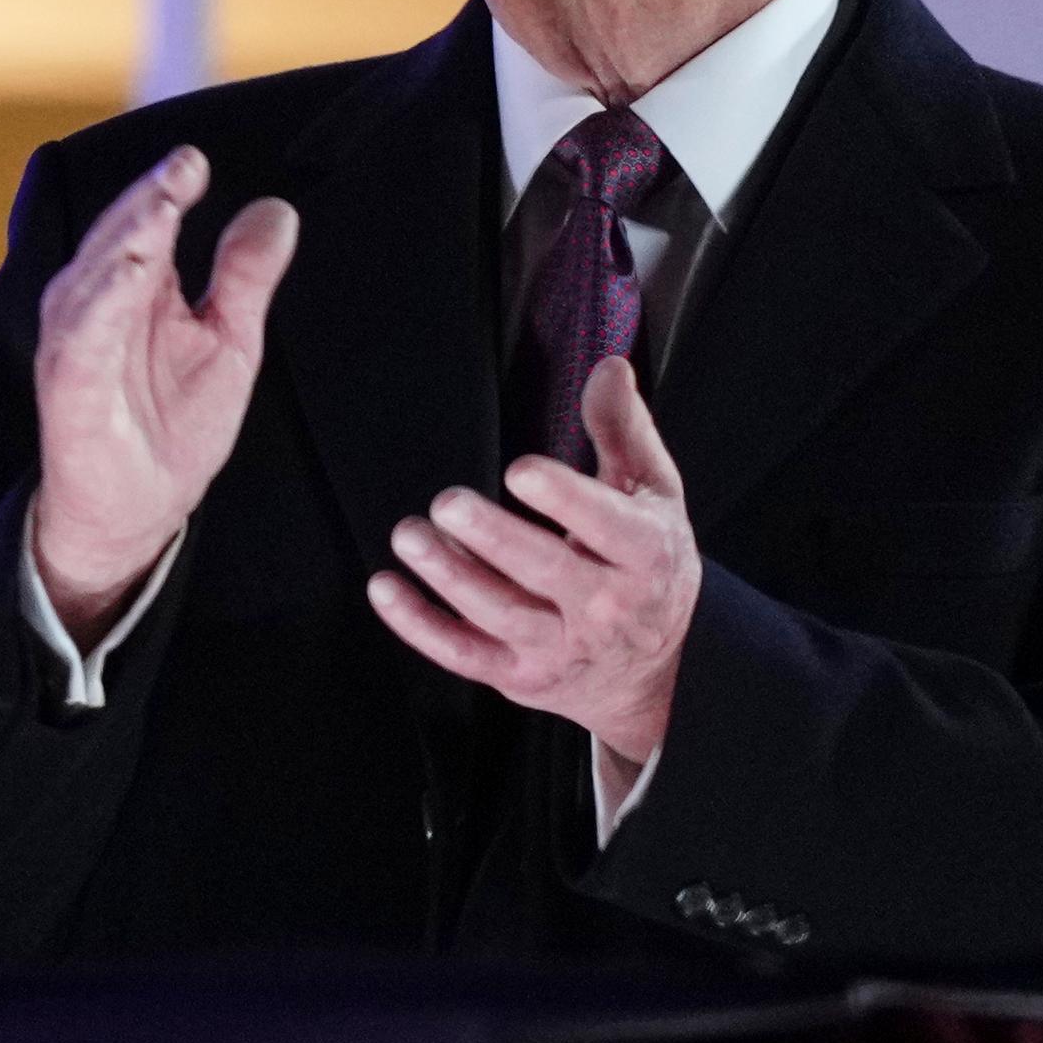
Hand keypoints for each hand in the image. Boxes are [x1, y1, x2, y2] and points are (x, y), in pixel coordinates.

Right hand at [30, 146, 298, 641]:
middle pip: (121, 234)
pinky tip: (131, 272)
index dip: (171, 186)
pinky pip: (84, 336)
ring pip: (96, 274)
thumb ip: (245, 276)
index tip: (198, 160)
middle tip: (185, 164)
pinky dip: (104, 301)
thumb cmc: (172, 421)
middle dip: (150, 198)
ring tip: (161, 204)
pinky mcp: (71, 385)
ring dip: (127, 237)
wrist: (135, 512)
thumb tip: (278, 208)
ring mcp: (79, 341)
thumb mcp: (229, 341)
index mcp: (135, 284)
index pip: (150, 219)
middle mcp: (98, 301)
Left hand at [367, 355, 697, 782]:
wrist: (657, 671)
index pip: (609, 527)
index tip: (521, 470)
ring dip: (449, 575)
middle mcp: (605, 608)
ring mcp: (559, 647)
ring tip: (410, 534)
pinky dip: (419, 626)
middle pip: (545, 571)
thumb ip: (625, 429)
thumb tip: (609, 366)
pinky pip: (463, 654)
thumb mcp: (653, 494)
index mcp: (646, 555)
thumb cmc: (647, 565)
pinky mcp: (518, 675)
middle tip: (447, 501)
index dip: (566, 500)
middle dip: (493, 538)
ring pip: (498, 614)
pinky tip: (385, 587)